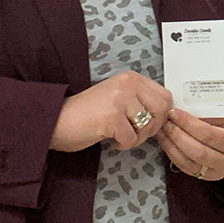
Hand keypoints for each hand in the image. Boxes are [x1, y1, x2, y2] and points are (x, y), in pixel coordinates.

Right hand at [51, 70, 171, 151]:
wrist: (57, 120)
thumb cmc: (88, 113)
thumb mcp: (118, 97)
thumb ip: (140, 100)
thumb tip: (167, 114)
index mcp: (131, 78)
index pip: (165, 96)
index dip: (161, 115)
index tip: (149, 124)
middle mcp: (127, 84)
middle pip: (161, 110)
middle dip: (152, 128)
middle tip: (136, 133)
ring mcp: (119, 100)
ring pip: (147, 126)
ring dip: (136, 138)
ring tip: (120, 135)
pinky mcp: (111, 118)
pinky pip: (131, 139)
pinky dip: (123, 144)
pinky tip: (110, 139)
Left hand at [159, 109, 223, 180]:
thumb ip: (207, 116)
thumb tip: (183, 109)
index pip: (208, 134)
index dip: (188, 124)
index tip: (175, 113)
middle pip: (197, 151)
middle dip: (177, 135)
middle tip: (167, 121)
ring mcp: (215, 173)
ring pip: (188, 161)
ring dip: (171, 144)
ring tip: (163, 130)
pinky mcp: (203, 177)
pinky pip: (183, 167)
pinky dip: (171, 153)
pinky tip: (166, 141)